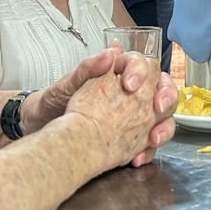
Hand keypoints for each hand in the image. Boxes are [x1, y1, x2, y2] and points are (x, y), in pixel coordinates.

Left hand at [65, 54, 175, 168]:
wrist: (44, 125)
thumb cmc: (56, 99)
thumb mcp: (68, 83)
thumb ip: (89, 67)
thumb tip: (111, 52)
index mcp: (118, 73)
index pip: (143, 64)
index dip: (141, 71)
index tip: (129, 84)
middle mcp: (132, 92)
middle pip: (162, 88)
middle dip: (166, 96)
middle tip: (156, 107)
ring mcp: (134, 115)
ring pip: (163, 116)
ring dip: (164, 127)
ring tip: (152, 138)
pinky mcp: (132, 136)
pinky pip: (149, 142)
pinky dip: (148, 151)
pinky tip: (137, 157)